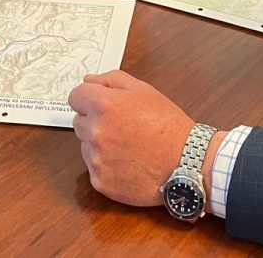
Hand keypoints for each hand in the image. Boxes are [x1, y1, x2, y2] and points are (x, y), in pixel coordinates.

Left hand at [69, 70, 193, 206]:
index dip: (89, 98)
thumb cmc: (168, 125)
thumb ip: (112, 80)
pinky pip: (94, 168)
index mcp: (104, 105)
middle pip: (79, 121)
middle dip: (95, 121)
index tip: (102, 105)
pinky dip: (106, 165)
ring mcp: (96, 159)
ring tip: (128, 146)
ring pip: (86, 145)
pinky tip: (127, 163)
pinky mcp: (100, 182)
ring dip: (99, 144)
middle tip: (122, 126)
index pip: (75, 96)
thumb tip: (88, 81)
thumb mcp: (145, 91)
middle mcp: (95, 132)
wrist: (186, 163)